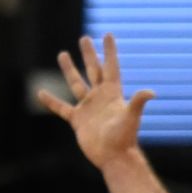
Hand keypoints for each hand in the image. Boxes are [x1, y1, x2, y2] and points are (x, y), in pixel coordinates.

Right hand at [37, 34, 153, 168]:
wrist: (113, 157)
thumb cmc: (124, 138)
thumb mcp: (130, 118)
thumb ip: (137, 103)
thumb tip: (151, 92)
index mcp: (113, 93)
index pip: (111, 67)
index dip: (109, 51)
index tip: (107, 34)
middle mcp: (100, 97)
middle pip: (93, 70)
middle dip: (89, 54)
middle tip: (85, 38)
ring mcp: (88, 107)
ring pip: (76, 84)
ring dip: (69, 69)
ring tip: (62, 54)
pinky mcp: (78, 119)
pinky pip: (62, 108)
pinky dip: (51, 101)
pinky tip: (40, 93)